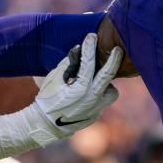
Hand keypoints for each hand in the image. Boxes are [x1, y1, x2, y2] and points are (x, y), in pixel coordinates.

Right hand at [0, 32, 122, 157]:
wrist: (44, 125)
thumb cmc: (46, 99)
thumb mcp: (53, 79)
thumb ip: (68, 64)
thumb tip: (78, 49)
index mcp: (80, 88)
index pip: (89, 63)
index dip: (90, 47)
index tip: (92, 36)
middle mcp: (91, 99)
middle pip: (108, 75)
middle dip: (114, 60)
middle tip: (117, 49)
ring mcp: (95, 110)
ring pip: (112, 92)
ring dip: (107, 84)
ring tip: (97, 80)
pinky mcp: (95, 116)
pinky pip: (102, 102)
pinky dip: (98, 96)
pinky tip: (88, 93)